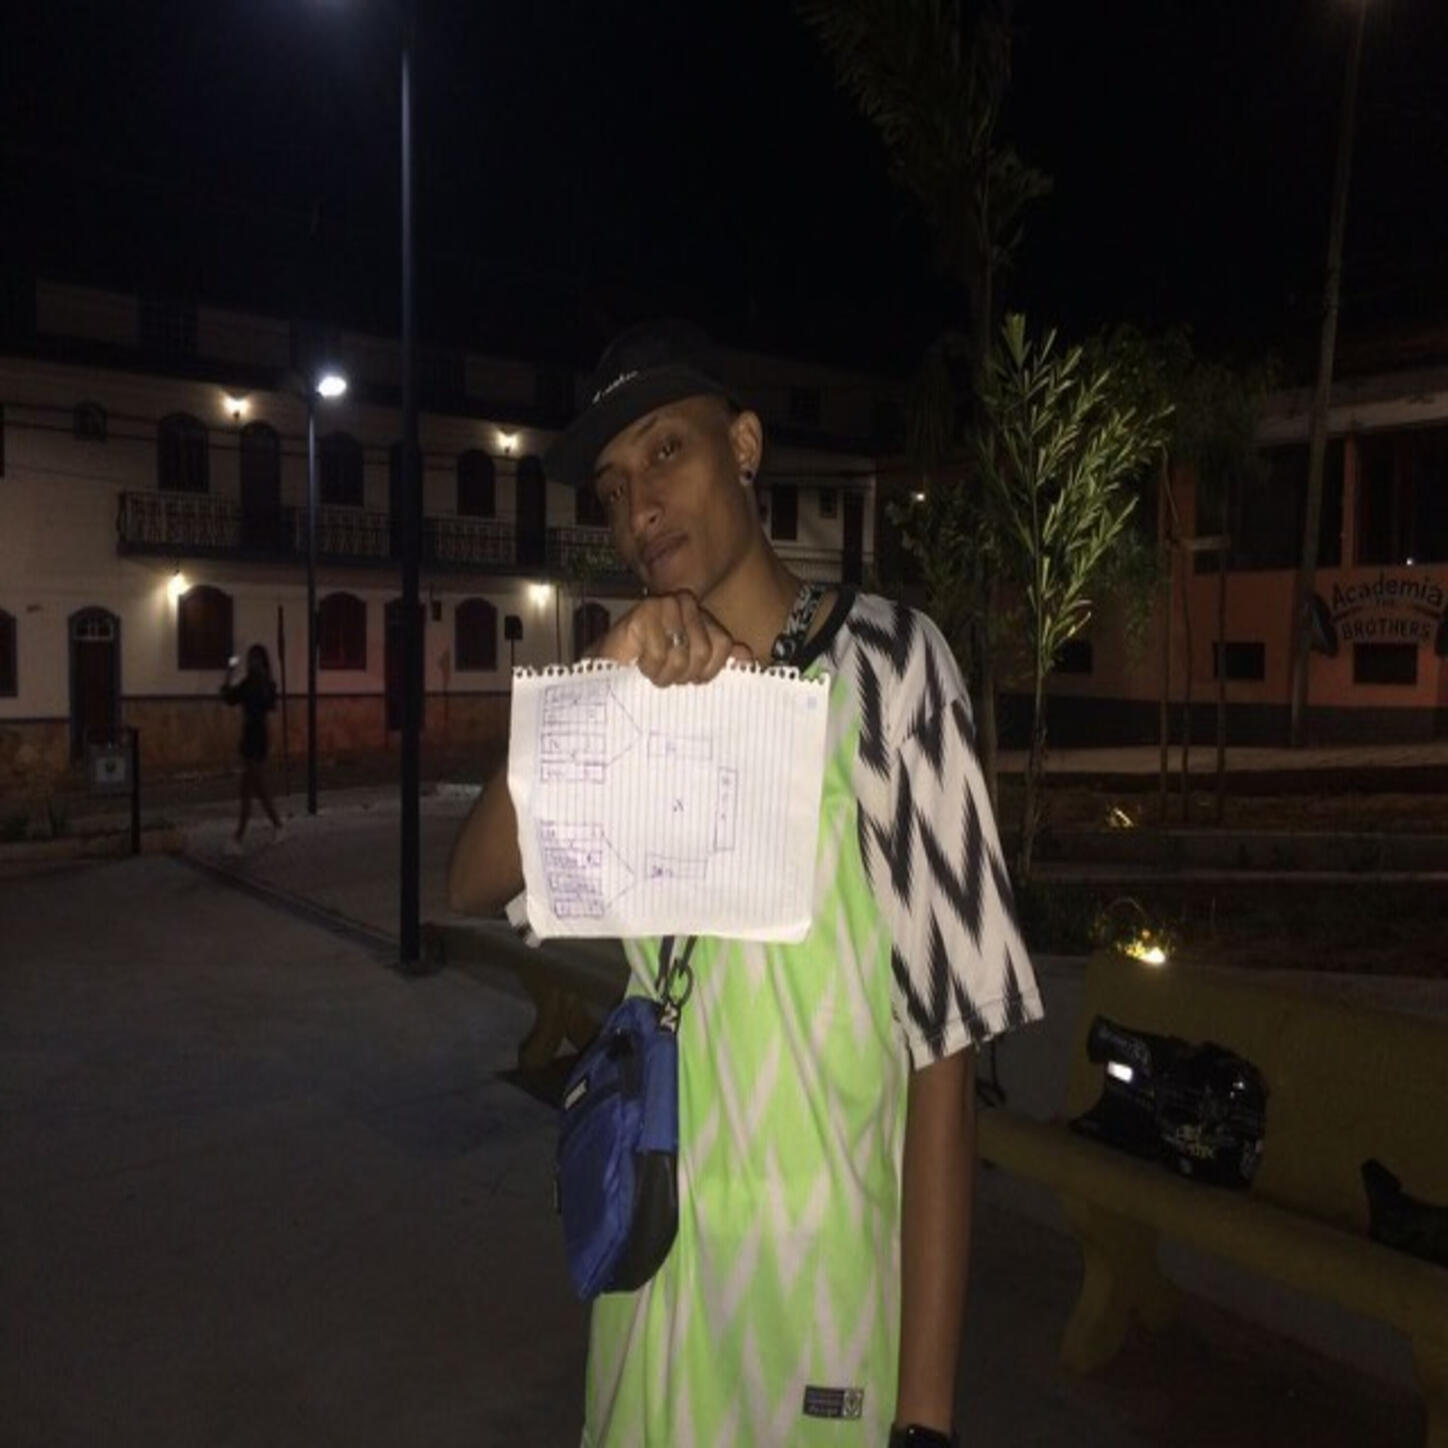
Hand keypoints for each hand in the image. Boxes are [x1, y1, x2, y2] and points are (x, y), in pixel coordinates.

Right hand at [594, 592, 751, 686]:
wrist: (607, 672)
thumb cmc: (649, 670)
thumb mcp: (691, 669)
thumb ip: (720, 660)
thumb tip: (748, 658)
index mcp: (701, 615)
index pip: (724, 645)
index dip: (707, 670)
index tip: (690, 678)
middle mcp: (684, 604)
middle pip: (704, 651)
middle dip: (684, 674)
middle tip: (666, 674)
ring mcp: (663, 606)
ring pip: (683, 654)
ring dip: (665, 673)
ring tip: (651, 669)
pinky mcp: (643, 613)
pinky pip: (661, 653)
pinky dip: (649, 668)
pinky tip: (638, 663)